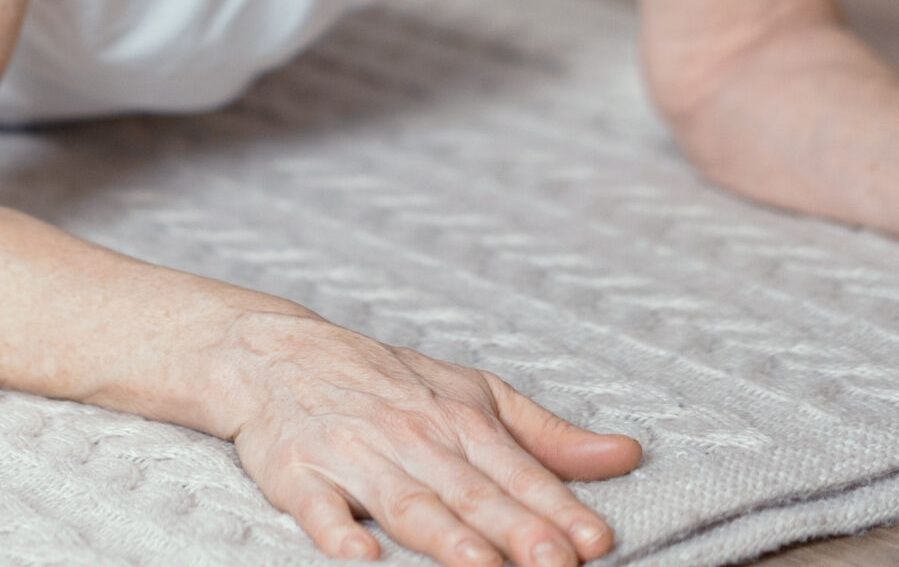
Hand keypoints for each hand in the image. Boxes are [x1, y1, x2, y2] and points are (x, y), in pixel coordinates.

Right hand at [217, 313, 641, 565]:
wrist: (273, 352)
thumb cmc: (384, 380)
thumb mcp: (473, 393)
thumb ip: (547, 435)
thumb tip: (626, 455)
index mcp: (458, 417)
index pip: (516, 470)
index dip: (556, 507)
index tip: (593, 541)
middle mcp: (410, 435)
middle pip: (469, 492)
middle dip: (514, 530)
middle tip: (554, 563)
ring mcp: (353, 455)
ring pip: (406, 502)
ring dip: (444, 536)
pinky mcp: (296, 474)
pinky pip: (318, 508)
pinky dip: (336, 533)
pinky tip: (359, 556)